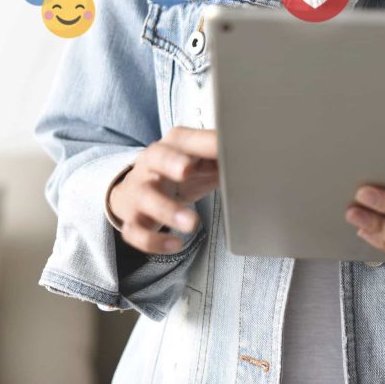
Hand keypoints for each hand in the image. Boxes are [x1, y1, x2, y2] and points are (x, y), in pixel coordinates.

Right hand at [108, 127, 217, 253]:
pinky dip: (154, 241)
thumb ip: (222, 157)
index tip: (222, 148)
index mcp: (173, 145)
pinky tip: (175, 245)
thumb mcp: (201, 161)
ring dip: (167, 210)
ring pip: (146, 197)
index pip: (185, 139)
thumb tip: (253, 156)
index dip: (202, 143)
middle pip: (157, 156)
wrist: (137, 191)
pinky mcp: (131, 218)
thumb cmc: (179, 173)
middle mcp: (151, 164)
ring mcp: (139, 191)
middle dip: (171, 162)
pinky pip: (134, 230)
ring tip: (192, 224)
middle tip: (187, 170)